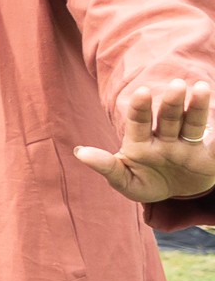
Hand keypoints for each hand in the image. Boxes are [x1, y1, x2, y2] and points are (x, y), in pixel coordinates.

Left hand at [77, 77, 214, 204]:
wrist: (174, 195)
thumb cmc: (144, 183)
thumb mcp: (124, 181)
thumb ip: (106, 166)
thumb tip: (79, 152)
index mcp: (141, 142)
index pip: (139, 121)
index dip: (140, 108)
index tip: (142, 92)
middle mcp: (165, 138)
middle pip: (168, 118)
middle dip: (171, 102)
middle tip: (177, 85)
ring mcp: (187, 144)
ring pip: (192, 123)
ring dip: (197, 106)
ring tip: (202, 88)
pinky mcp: (208, 154)